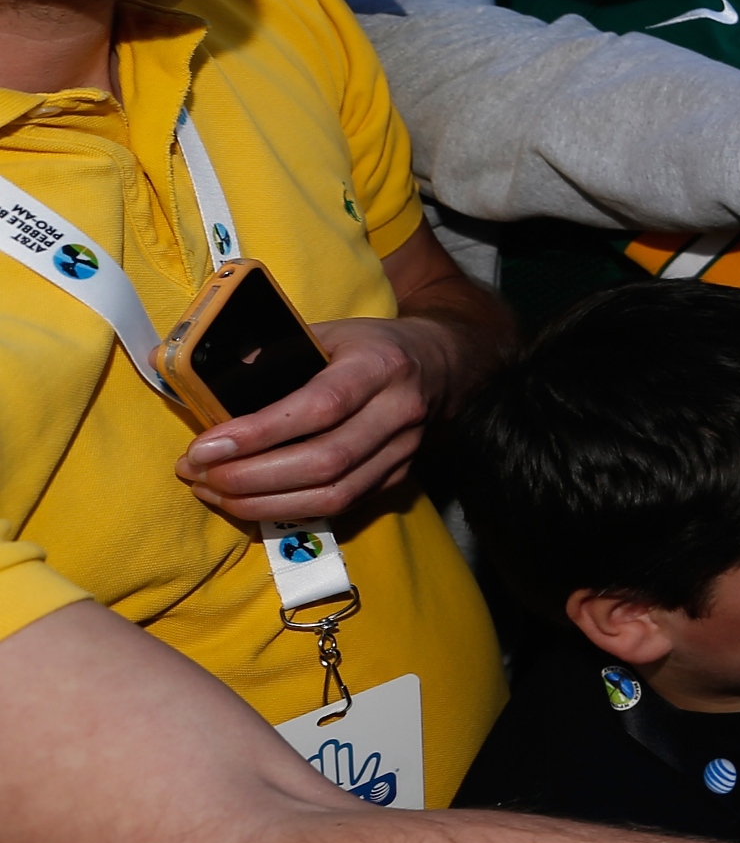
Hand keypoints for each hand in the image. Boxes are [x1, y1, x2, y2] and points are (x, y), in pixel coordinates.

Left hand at [173, 316, 463, 523]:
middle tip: (198, 475)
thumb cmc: (370, 345)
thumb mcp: (327, 332)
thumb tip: (193, 371)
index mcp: (379, 365)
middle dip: (251, 477)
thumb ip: (272, 353)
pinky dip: (290, 510)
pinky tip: (251, 501)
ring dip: (264, 502)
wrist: (442, 363)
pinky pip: (342, 506)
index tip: (205, 447)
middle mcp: (399, 411)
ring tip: (213, 493)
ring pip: (333, 495)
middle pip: (324, 461)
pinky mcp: (400, 478)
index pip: (320, 407)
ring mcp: (404, 451)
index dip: (260, 433)